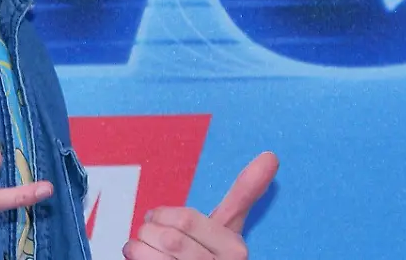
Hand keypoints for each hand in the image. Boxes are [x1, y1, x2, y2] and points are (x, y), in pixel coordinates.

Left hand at [123, 151, 278, 259]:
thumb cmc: (211, 256)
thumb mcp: (228, 228)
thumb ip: (245, 193)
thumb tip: (271, 155)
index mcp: (234, 250)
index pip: (186, 220)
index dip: (162, 214)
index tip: (156, 216)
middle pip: (169, 237)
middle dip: (149, 230)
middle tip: (147, 232)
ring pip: (153, 254)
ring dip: (138, 246)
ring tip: (141, 247)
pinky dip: (135, 258)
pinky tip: (140, 259)